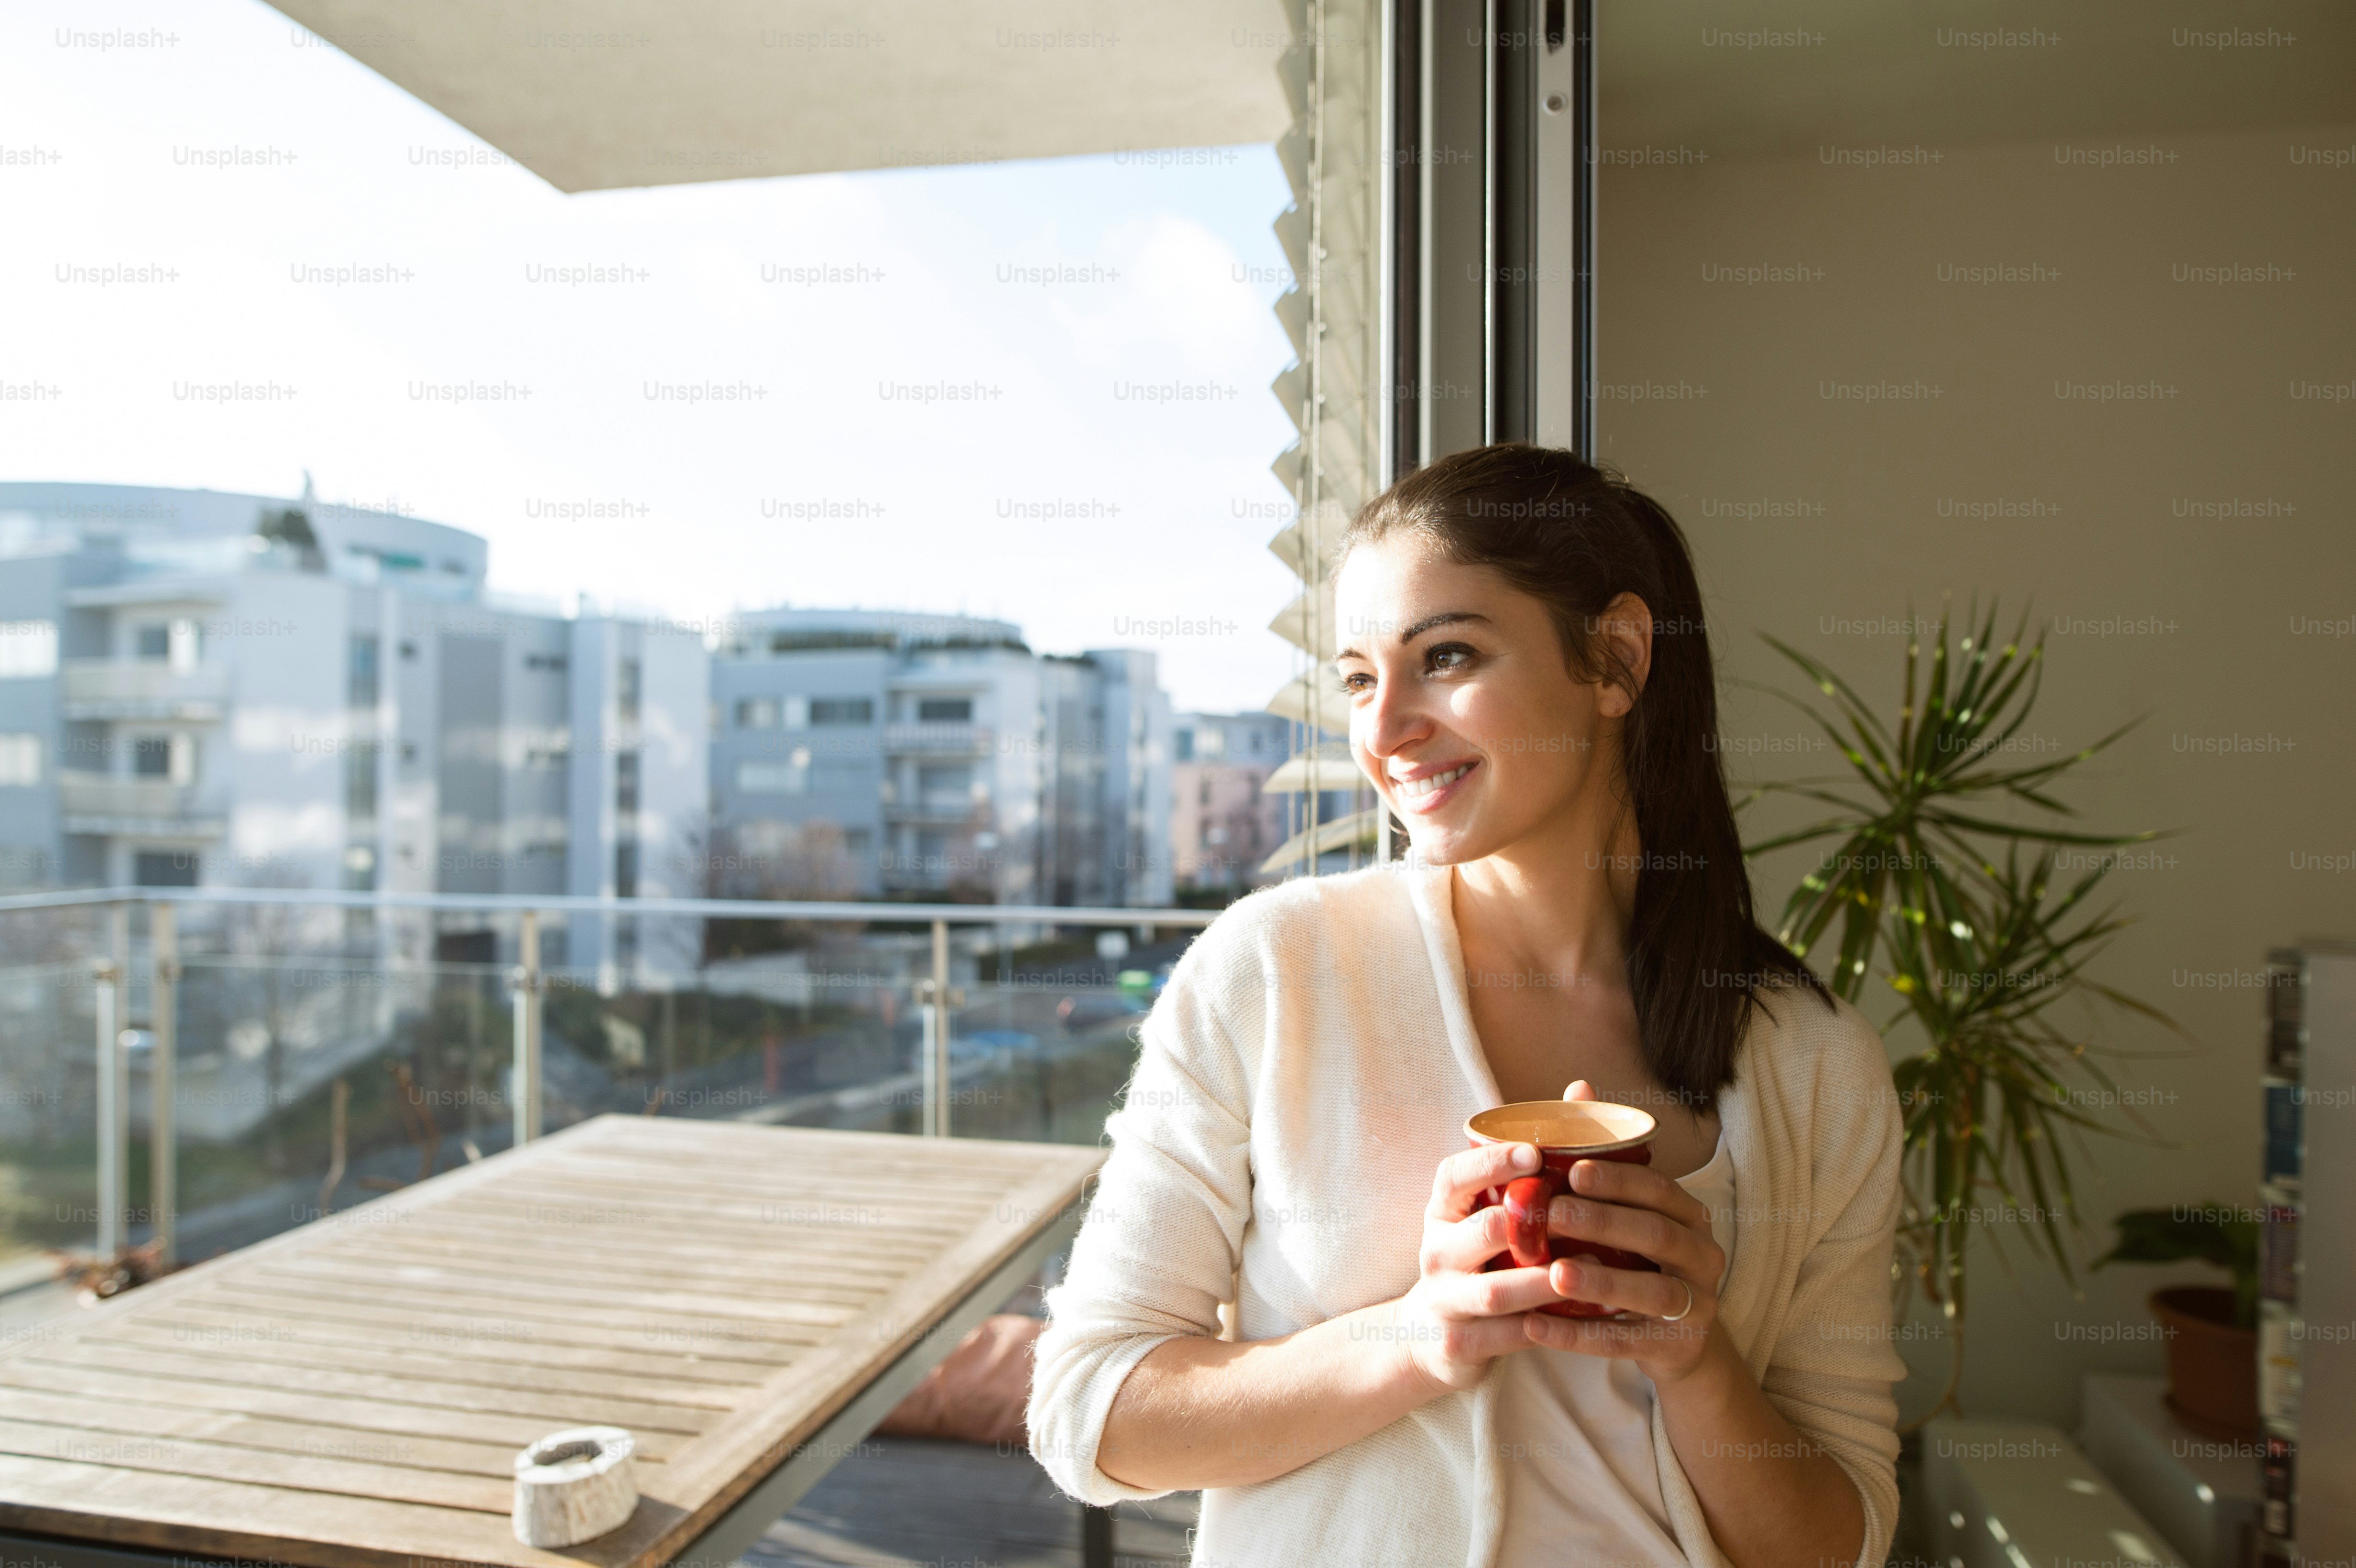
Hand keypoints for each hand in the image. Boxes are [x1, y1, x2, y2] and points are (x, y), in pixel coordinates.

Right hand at [1391, 1137, 1568, 1394]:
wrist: (1430, 1337)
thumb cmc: (1476, 1258)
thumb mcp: (1487, 1210)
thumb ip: (1531, 1158)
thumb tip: (1582, 1089)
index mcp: (1443, 1211)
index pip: (1454, 1176)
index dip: (1491, 1163)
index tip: (1534, 1152)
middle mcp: (1436, 1251)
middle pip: (1480, 1230)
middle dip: (1527, 1222)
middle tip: (1577, 1213)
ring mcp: (1445, 1299)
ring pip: (1495, 1290)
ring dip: (1543, 1280)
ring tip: (1590, 1268)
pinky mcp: (1459, 1343)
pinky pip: (1505, 1336)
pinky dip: (1544, 1328)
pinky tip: (1580, 1318)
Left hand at [1526, 1080, 1727, 1384]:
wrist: (1675, 1341)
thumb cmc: (1639, 1259)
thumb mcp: (1628, 1211)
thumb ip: (1606, 1156)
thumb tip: (1578, 1088)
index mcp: (1690, 1216)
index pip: (1659, 1189)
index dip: (1619, 1179)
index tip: (1571, 1170)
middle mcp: (1703, 1256)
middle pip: (1656, 1235)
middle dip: (1603, 1222)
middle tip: (1552, 1214)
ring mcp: (1697, 1304)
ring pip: (1651, 1292)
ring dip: (1601, 1281)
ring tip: (1552, 1275)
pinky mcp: (1678, 1347)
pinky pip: (1627, 1342)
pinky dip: (1581, 1336)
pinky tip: (1536, 1328)